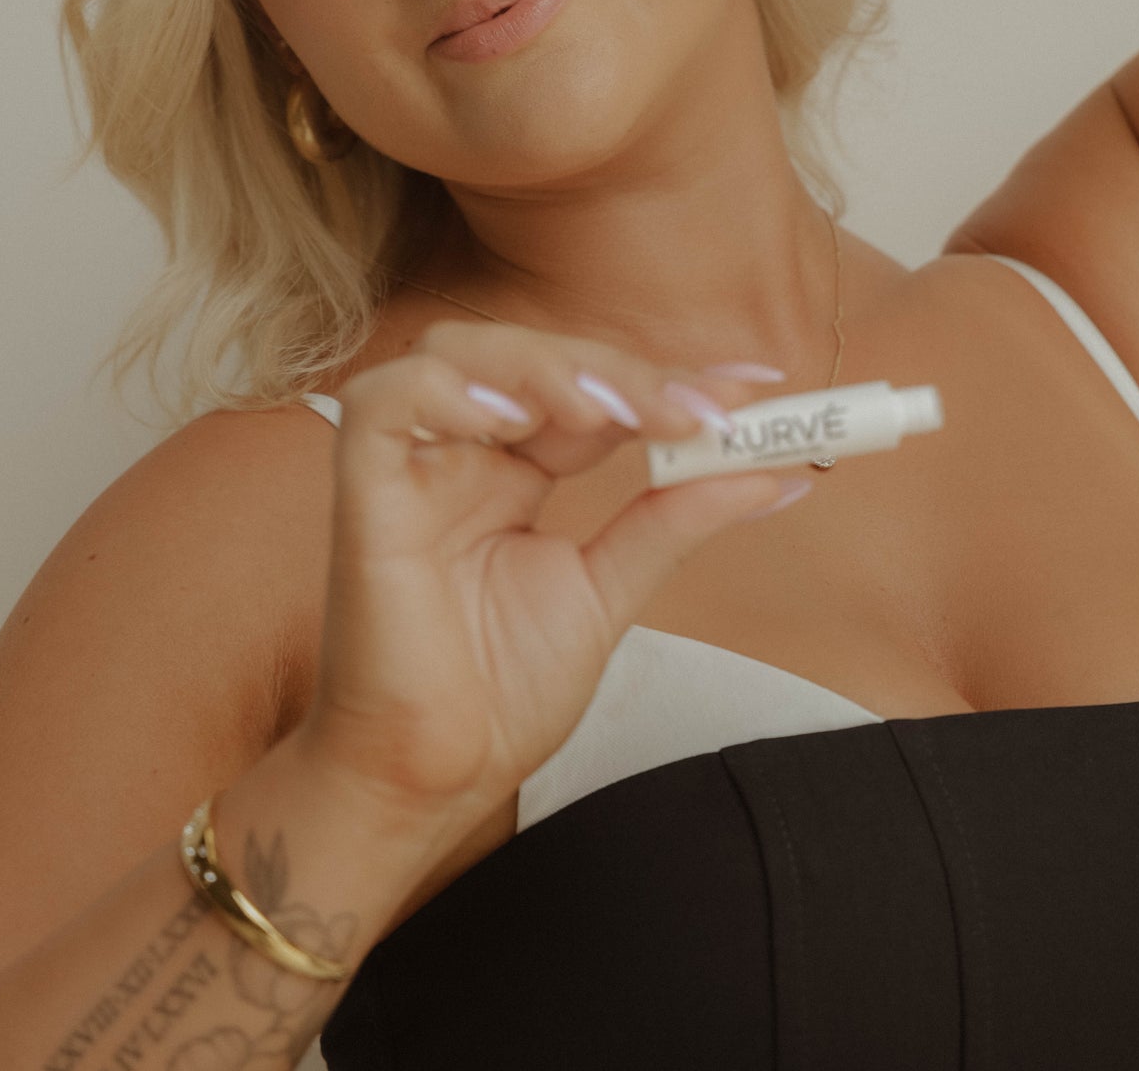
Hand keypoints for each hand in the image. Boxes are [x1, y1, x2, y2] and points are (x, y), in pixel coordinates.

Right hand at [297, 319, 804, 822]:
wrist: (428, 785)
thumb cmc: (497, 697)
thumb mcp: (608, 592)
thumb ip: (675, 520)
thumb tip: (776, 474)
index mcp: (512, 470)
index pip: (590, 388)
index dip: (666, 376)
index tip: (755, 388)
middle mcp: (459, 454)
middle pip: (531, 356)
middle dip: (620, 369)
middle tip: (696, 411)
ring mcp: (408, 467)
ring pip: (456, 352)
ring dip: (544, 366)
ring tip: (612, 410)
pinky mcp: (362, 493)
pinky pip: (383, 402)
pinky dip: (446, 391)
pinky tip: (512, 422)